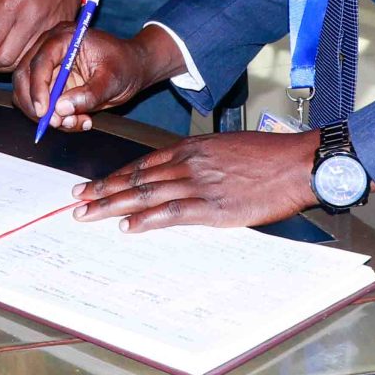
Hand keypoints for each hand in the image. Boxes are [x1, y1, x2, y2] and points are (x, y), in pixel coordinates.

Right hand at [11, 24, 172, 131]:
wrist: (132, 68)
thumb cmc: (125, 65)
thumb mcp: (112, 80)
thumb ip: (89, 94)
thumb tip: (61, 108)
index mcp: (65, 38)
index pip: (41, 60)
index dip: (38, 87)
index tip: (45, 111)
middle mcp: (50, 49)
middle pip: (24, 77)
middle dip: (35, 105)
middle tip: (55, 123)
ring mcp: (48, 68)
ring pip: (29, 95)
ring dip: (47, 116)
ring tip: (76, 122)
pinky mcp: (51, 85)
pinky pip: (42, 106)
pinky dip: (56, 119)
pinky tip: (79, 121)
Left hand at [70, 131, 320, 232]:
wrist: (298, 163)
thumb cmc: (270, 158)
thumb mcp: (228, 150)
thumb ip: (202, 163)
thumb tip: (184, 179)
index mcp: (192, 148)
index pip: (143, 164)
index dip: (115, 176)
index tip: (92, 186)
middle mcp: (189, 162)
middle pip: (136, 178)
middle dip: (103, 190)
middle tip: (77, 201)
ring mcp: (200, 183)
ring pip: (145, 194)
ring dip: (113, 205)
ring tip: (89, 215)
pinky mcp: (213, 205)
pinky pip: (171, 213)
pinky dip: (146, 220)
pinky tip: (127, 227)